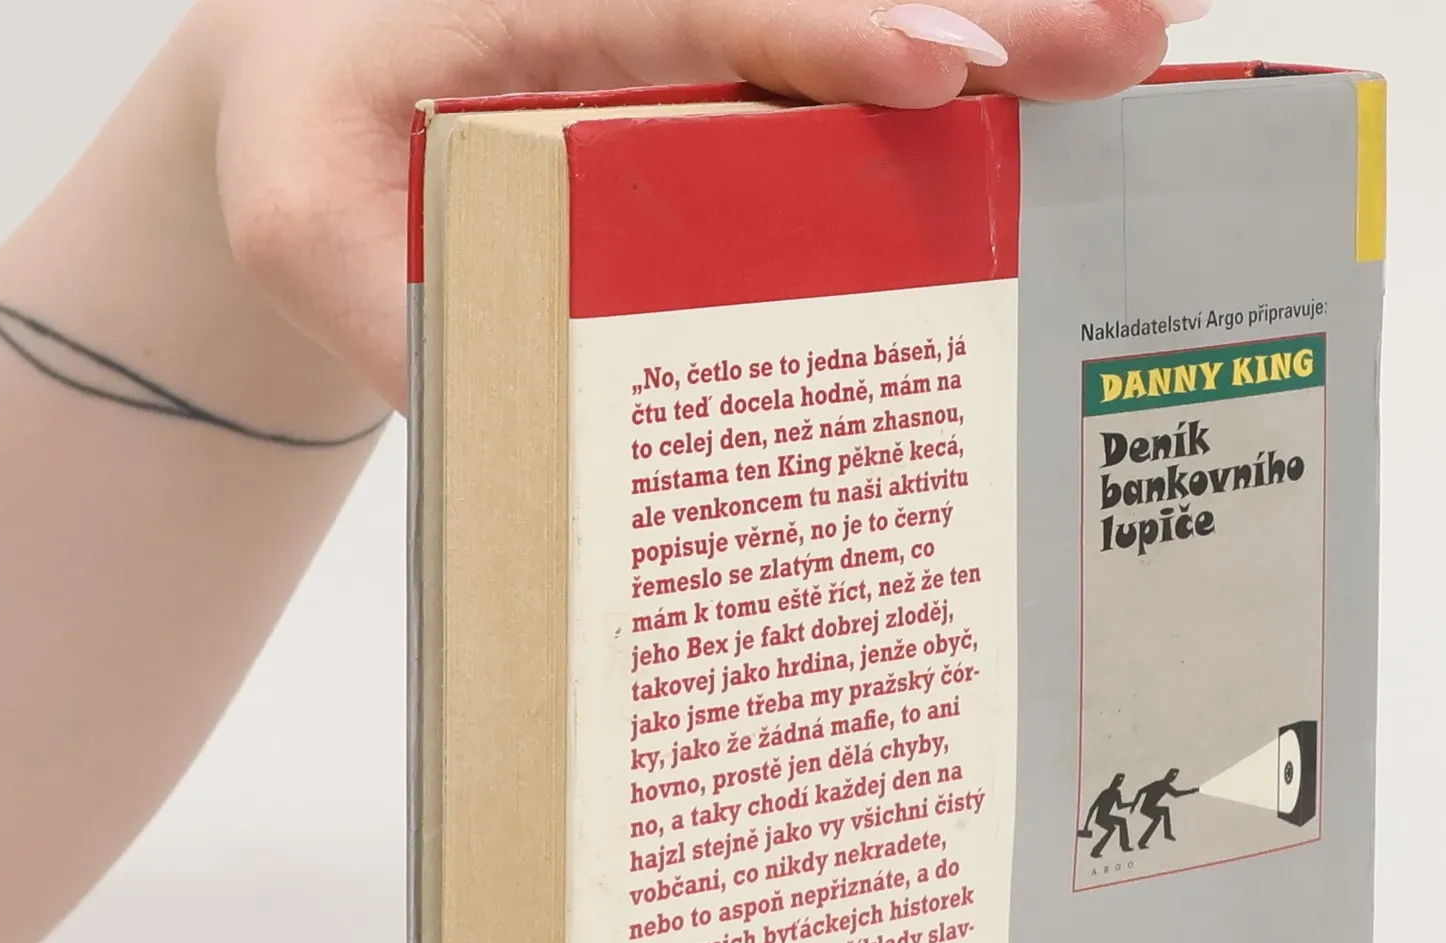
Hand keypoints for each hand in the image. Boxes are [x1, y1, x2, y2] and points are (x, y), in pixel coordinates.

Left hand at [176, 0, 1178, 408]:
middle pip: (834, 0)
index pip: (701, 1)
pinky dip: (979, 102)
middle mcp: (658, 12)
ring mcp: (717, 56)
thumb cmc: (318, 139)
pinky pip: (865, 94)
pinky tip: (1079, 102)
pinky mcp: (751, 102)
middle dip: (988, 14)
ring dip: (1018, 44)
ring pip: (877, 33)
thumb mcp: (295, 221)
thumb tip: (485, 399)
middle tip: (1127, 31)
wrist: (326, 103)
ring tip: (1150, 45)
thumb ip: (365, 293)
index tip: (938, 59)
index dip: (826, 26)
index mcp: (549, 6)